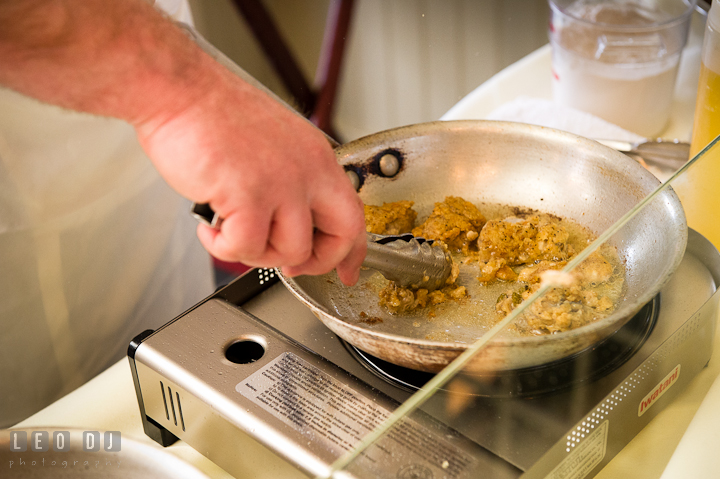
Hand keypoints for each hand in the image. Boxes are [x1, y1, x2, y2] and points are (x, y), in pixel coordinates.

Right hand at [135, 66, 365, 285]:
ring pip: (290, 251)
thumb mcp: (276, 142)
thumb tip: (290, 222)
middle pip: (341, 235)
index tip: (347, 270)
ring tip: (232, 232)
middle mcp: (308, 170)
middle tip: (291, 266)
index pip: (354, 213)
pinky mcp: (249, 197)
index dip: (352, 251)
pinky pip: (245, 248)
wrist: (179, 89)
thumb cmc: (212, 114)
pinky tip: (211, 228)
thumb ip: (292, 180)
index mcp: (317, 157)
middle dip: (317, 262)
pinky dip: (222, 247)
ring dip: (257, 253)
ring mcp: (282, 184)